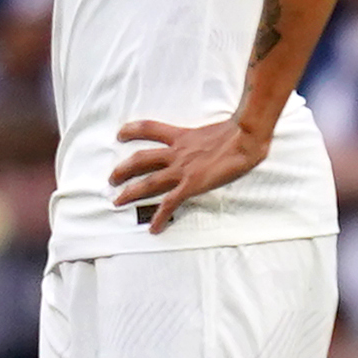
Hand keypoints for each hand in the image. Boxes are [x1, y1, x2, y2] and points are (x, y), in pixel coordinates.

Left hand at [111, 114, 271, 232]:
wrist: (245, 138)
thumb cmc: (241, 131)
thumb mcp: (218, 128)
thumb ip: (212, 134)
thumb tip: (223, 136)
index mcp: (182, 136)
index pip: (150, 129)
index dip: (132, 131)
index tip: (120, 135)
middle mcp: (177, 152)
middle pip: (140, 160)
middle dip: (123, 170)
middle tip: (112, 179)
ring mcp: (182, 170)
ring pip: (147, 182)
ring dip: (130, 192)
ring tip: (118, 200)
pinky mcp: (190, 185)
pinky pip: (169, 204)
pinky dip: (159, 217)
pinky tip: (153, 228)